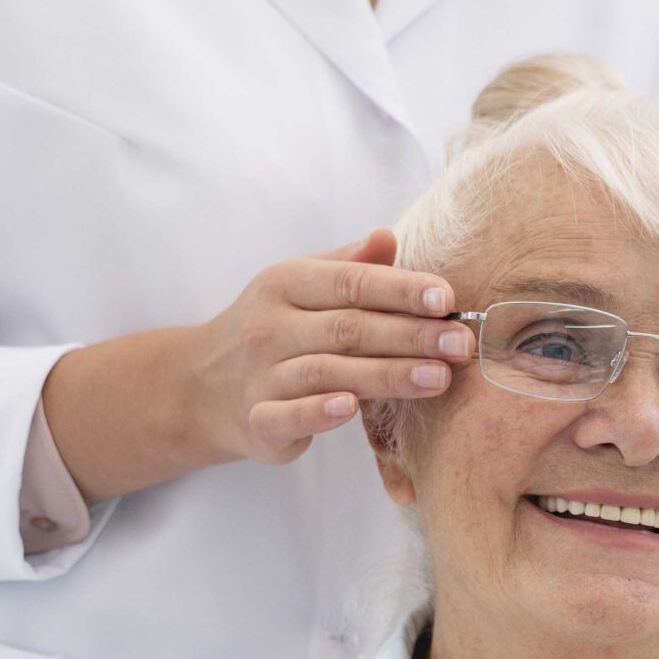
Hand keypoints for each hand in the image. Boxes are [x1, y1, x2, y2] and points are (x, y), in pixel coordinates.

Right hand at [181, 229, 476, 466]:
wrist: (198, 385)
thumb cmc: (271, 329)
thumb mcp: (300, 286)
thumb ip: (348, 265)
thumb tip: (388, 236)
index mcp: (286, 284)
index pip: (350, 282)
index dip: (399, 289)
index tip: (446, 298)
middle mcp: (272, 327)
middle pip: (349, 328)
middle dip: (410, 335)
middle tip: (460, 344)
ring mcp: (262, 376)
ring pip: (329, 372)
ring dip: (386, 375)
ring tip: (437, 378)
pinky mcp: (257, 422)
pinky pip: (286, 416)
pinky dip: (318, 413)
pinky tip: (352, 408)